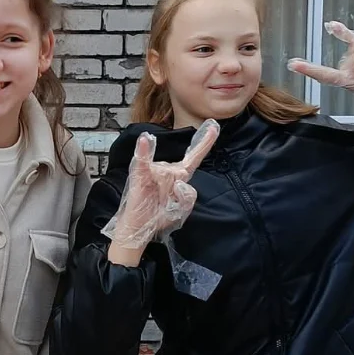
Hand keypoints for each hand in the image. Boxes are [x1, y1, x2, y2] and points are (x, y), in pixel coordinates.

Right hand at [104, 119, 219, 252]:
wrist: (139, 229)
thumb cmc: (158, 216)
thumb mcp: (181, 210)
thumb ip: (188, 197)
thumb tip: (180, 183)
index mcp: (179, 176)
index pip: (194, 157)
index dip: (205, 142)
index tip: (214, 126)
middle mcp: (167, 170)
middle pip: (181, 173)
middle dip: (177, 191)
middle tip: (166, 204)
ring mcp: (153, 171)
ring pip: (168, 176)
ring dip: (165, 195)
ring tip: (156, 204)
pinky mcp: (140, 175)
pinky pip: (143, 162)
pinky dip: (143, 151)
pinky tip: (144, 141)